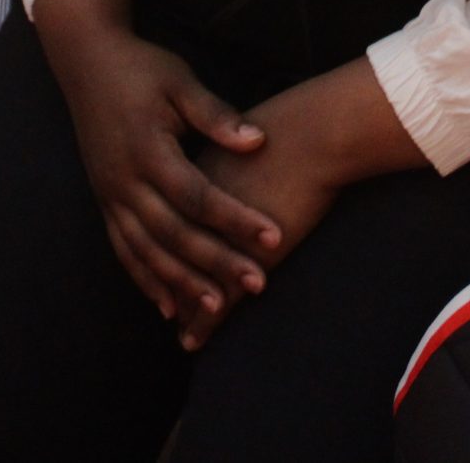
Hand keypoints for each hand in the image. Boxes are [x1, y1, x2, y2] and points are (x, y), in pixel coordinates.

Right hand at [37, 0, 279, 332]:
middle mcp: (124, 179)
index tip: (273, 237)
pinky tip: (168, 307)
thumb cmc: (142, 68)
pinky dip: (146, 280)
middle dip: (216, 262)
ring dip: (182, 282)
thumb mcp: (180, 82)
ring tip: (217, 309)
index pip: (197, 194)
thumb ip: (216, 115)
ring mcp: (109, 194)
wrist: (86, 60)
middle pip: (174, 232)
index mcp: (148, 149)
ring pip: (146, 250)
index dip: (236, 219)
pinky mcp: (103, 200)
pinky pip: (124, 250)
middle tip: (258, 283)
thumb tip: (257, 140)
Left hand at [181, 88, 349, 348]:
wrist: (314, 134)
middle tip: (162, 306)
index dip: (156, 243)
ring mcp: (212, 236)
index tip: (156, 261)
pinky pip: (211, 300)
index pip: (161, 217)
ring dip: (180, 306)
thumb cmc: (293, 128)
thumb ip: (231, 147)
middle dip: (162, 281)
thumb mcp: (246, 134)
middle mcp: (189, 210)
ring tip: (179, 329)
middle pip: (163, 255)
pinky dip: (202, 324)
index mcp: (189, 173)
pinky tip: (193, 340)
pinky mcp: (239, 260)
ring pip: (183, 283)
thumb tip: (239, 154)